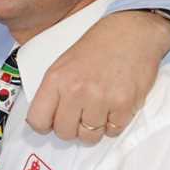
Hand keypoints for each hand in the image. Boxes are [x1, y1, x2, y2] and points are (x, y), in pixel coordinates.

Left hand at [27, 11, 169, 143]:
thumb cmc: (97, 47)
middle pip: (64, 132)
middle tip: (78, 116)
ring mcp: (101, 99)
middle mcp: (75, 91)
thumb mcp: (63, 63)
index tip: (51, 122)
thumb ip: (54, 91)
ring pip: (89, 136)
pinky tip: (113, 107)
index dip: (44, 125)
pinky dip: (112, 124)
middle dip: (70, 128)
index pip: (37, 120)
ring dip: (93, 128)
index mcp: (55, 79)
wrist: (132, 32)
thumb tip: (46, 119)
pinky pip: (112, 131)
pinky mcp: (125, 104)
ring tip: (97, 110)